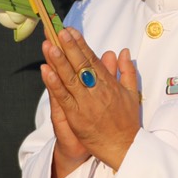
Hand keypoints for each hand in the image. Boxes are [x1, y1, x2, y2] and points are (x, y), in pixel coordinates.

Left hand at [41, 27, 140, 173]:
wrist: (124, 147)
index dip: (80, 44)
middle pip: (80, 64)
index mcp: (109, 83)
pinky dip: (54, 84)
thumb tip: (122, 52)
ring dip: (58, 61)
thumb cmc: (127, 122)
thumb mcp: (132, 93)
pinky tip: (46, 71)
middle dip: (69, 46)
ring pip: (70, 78)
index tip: (71, 30)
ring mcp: (86, 103)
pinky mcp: (77, 116)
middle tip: (58, 31)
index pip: (92, 59)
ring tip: (49, 45)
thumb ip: (126, 71)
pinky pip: (63, 97)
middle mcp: (97, 90)